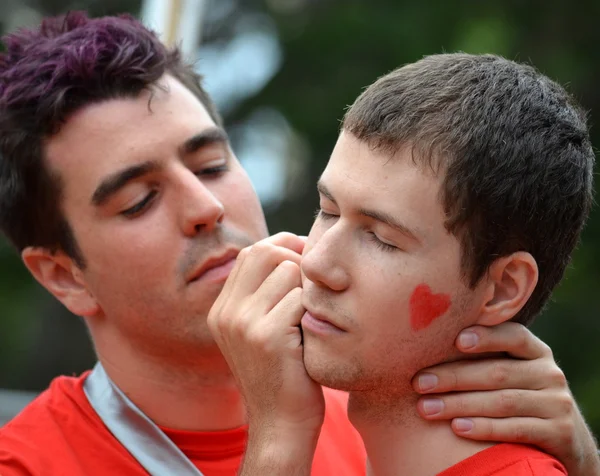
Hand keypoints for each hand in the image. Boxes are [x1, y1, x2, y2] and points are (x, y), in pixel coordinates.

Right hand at [207, 232, 323, 474]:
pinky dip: (314, 309)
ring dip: (308, 288)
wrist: (281, 424)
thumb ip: (264, 294)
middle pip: (266, 252)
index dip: (283, 248)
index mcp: (222, 309)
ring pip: (288, 270)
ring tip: (311, 314)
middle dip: (297, 258)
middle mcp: (226, 313)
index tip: (306, 261)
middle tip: (315, 282)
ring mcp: (243, 323)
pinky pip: (301, 297)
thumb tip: (291, 250)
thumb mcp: (261, 330)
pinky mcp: (267, 336)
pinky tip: (314, 333)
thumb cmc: (283, 373)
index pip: (252, 252)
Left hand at [412, 322, 599, 475]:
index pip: (513, 335)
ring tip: (427, 408)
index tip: (457, 340)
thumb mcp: (511, 369)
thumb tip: (423, 341)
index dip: (486, 337)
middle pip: (497, 372)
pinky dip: (484, 428)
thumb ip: (483, 356)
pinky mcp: (558, 432)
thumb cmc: (519, 393)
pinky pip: (515, 429)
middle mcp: (549, 373)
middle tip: (419, 383)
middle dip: (453, 377)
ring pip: (502, 401)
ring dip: (460, 405)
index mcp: (535, 350)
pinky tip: (457, 428)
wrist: (564, 436)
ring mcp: (556, 403)